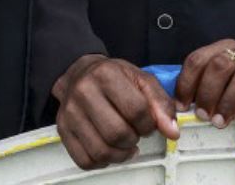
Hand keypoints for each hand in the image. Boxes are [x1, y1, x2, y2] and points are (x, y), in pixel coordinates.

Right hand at [52, 54, 178, 169]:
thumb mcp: (140, 79)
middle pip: (118, 133)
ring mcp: (70, 112)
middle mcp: (84, 92)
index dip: (149, 124)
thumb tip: (172, 131)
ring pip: (101, 151)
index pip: (136, 110)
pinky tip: (110, 149)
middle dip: (134, 139)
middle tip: (136, 133)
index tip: (149, 123)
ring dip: (121, 154)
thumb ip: (161, 103)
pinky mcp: (63, 130)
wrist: (78, 73)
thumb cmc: (112, 77)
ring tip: (126, 144)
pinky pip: (85, 160)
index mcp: (106, 74)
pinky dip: (103, 161)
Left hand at [174, 40, 234, 127]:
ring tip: (221, 121)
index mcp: (221, 49)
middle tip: (204, 116)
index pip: (198, 59)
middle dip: (208, 93)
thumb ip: (200, 88)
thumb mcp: (219, 81)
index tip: (182, 107)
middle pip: (220, 65)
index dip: (186, 83)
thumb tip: (175, 108)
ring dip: (229, 102)